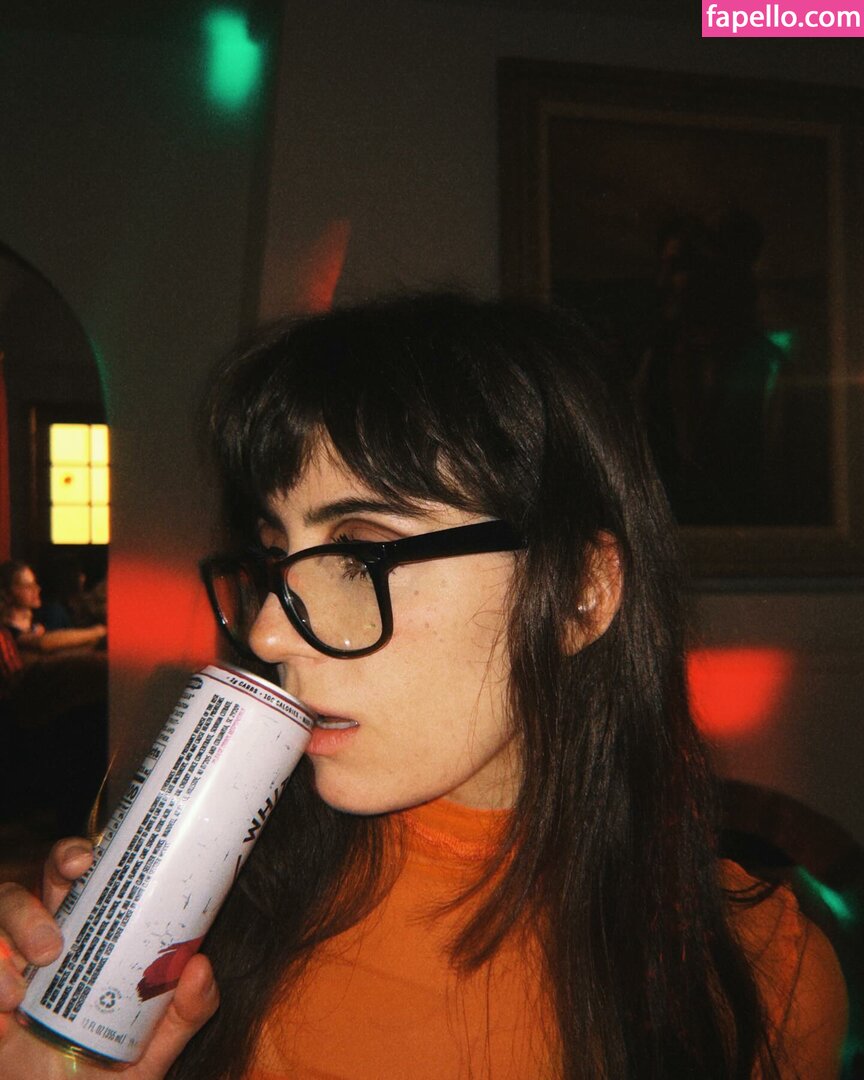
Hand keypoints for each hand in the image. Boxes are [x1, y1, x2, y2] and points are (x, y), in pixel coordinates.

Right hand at [0, 839, 218, 1077]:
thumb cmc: (108, 1072)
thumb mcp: (154, 1043)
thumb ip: (186, 1010)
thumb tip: (200, 967)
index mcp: (93, 933)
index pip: (86, 875)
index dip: (81, 853)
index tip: (87, 857)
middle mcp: (50, 937)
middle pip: (44, 878)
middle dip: (54, 870)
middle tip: (71, 894)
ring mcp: (13, 964)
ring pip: (4, 906)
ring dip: (17, 925)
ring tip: (33, 971)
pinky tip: (9, 999)